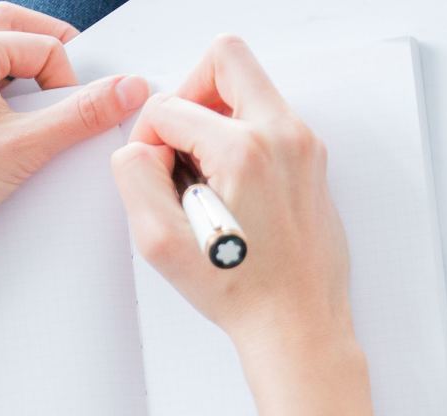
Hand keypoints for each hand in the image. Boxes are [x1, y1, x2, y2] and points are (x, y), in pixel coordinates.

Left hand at [0, 2, 149, 252]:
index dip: (67, 80)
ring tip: (24, 108)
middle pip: (7, 27)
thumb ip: (82, 115)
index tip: (70, 114)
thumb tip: (124, 90)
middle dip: (43, 52)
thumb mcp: (26, 146)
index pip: (42, 45)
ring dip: (9, 70)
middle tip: (65, 81)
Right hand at [110, 35, 371, 415]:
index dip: (147, 138)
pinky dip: (239, 136)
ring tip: (204, 171)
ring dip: (214, 116)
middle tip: (179, 138)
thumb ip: (134, 176)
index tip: (156, 174)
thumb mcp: (160, 242)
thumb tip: (142, 148)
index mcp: (244, 150)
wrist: (297, 324)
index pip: (170, 107)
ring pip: (249, 86)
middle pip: (225, 59)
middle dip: (188, 92)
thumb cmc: (242, 291)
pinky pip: (268, 118)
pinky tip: (228, 185)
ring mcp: (304, 145)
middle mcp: (283, 136)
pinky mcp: (311, 160)